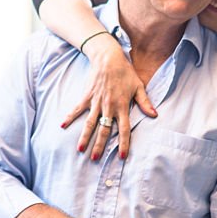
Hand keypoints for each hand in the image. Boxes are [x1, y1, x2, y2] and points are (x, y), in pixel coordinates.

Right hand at [62, 33, 155, 160]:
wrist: (109, 58)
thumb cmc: (125, 72)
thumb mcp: (139, 87)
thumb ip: (145, 103)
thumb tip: (155, 115)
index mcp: (123, 106)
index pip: (124, 130)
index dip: (124, 144)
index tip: (122, 156)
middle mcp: (109, 107)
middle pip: (104, 130)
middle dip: (100, 146)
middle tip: (95, 159)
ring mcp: (96, 103)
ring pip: (89, 124)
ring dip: (85, 137)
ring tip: (80, 150)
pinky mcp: (87, 97)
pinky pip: (77, 109)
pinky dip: (69, 117)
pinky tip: (62, 125)